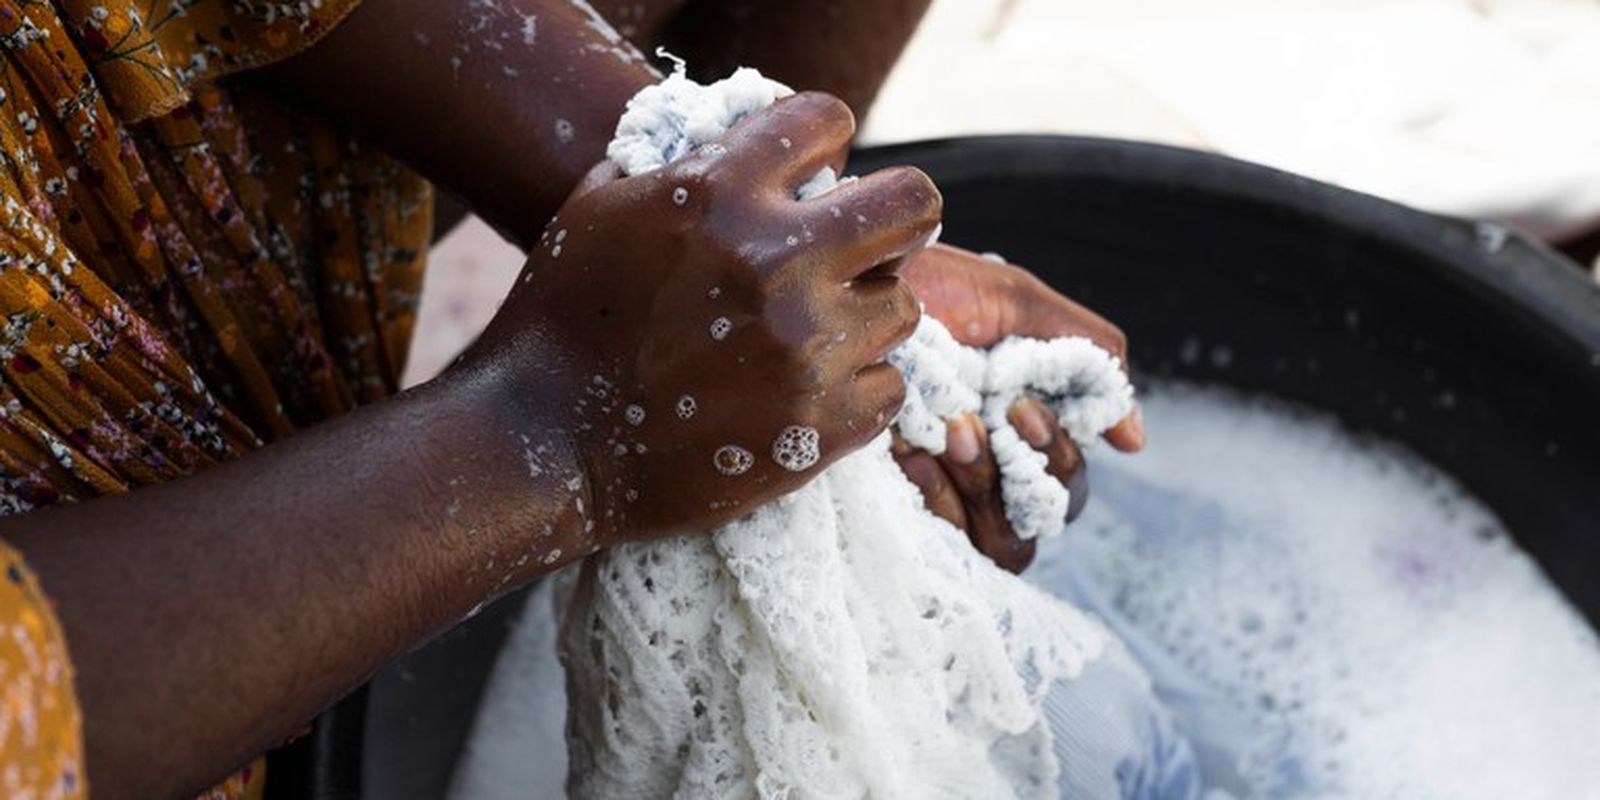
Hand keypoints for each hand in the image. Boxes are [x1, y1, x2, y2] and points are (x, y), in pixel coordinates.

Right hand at [461, 93, 940, 548]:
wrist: (543, 446)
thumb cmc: (559, 322)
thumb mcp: (598, 210)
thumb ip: (677, 166)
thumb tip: (737, 142)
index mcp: (719, 194)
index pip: (828, 121)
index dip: (824, 143)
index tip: (816, 174)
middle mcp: (776, 262)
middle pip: (914, 204)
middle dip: (895, 220)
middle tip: (867, 246)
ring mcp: (807, 348)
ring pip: (904, 306)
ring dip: (866, 315)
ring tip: (815, 334)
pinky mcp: (822, 426)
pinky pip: (890, 387)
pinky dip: (857, 389)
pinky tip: (808, 391)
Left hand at [894, 244, 1144, 571]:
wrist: (845, 285)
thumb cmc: (926, 286)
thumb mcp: (1014, 303)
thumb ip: (1086, 357)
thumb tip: (1133, 440)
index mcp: (1019, 425)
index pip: (1066, 482)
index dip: (1060, 458)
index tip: (1024, 412)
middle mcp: (987, 467)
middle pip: (1046, 518)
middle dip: (1026, 471)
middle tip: (984, 422)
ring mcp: (942, 491)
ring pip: (1005, 543)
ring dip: (984, 486)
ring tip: (949, 434)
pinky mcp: (897, 505)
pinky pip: (948, 544)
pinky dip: (939, 500)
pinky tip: (911, 454)